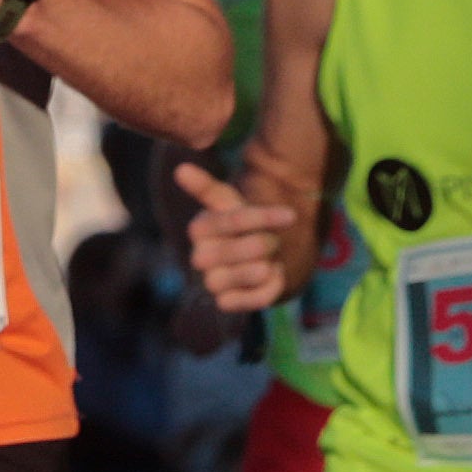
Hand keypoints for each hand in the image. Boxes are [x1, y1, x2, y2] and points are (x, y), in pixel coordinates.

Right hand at [171, 159, 312, 321]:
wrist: (251, 260)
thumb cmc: (241, 227)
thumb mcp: (228, 203)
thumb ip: (206, 188)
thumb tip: (180, 168)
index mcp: (199, 228)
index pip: (237, 220)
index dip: (265, 217)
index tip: (291, 216)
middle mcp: (199, 257)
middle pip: (252, 247)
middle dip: (269, 242)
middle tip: (270, 241)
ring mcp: (211, 282)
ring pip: (256, 272)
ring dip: (271, 265)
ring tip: (266, 260)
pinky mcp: (225, 303)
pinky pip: (258, 297)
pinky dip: (271, 286)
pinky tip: (267, 277)